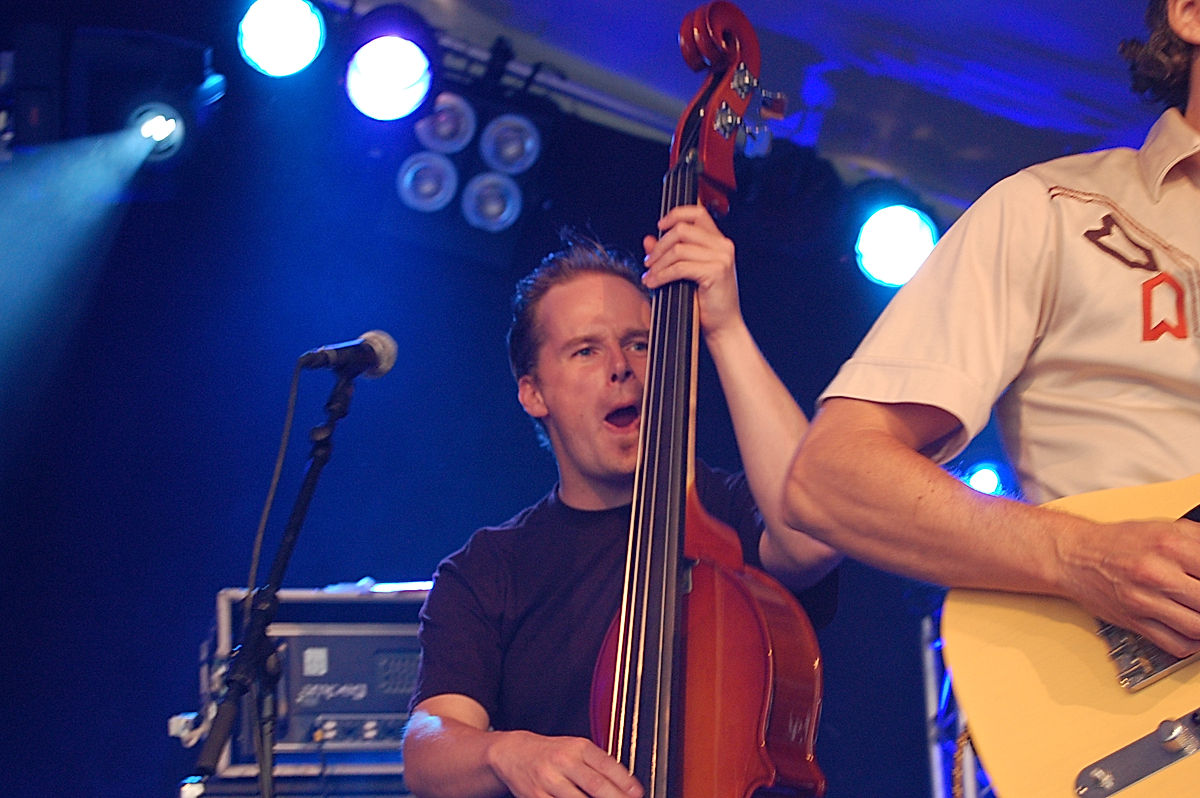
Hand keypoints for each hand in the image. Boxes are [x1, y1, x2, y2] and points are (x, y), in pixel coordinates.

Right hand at [487, 730, 642, 797]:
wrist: (513, 753)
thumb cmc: (551, 752)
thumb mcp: (576, 748)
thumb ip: (599, 763)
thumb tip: (626, 784)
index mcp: (578, 747)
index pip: (607, 765)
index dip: (625, 783)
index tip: (637, 794)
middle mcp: (563, 762)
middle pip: (596, 786)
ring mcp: (549, 781)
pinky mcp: (537, 797)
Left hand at [641, 204, 741, 338]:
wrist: (723, 326)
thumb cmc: (707, 302)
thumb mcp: (686, 273)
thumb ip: (669, 253)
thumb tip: (648, 239)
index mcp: (719, 242)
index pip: (697, 213)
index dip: (676, 214)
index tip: (660, 224)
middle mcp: (723, 246)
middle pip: (682, 230)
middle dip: (660, 246)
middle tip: (648, 262)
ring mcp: (721, 258)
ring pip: (678, 249)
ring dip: (658, 263)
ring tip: (649, 275)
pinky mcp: (715, 272)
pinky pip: (680, 267)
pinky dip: (662, 275)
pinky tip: (654, 283)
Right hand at [1060, 517, 1199, 657]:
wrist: (1072, 555)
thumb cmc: (1117, 543)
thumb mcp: (1165, 527)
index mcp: (1170, 545)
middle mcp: (1157, 574)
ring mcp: (1145, 600)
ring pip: (1198, 628)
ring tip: (1199, 612)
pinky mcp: (1135, 621)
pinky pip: (1175, 644)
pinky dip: (1192, 644)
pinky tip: (1193, 632)